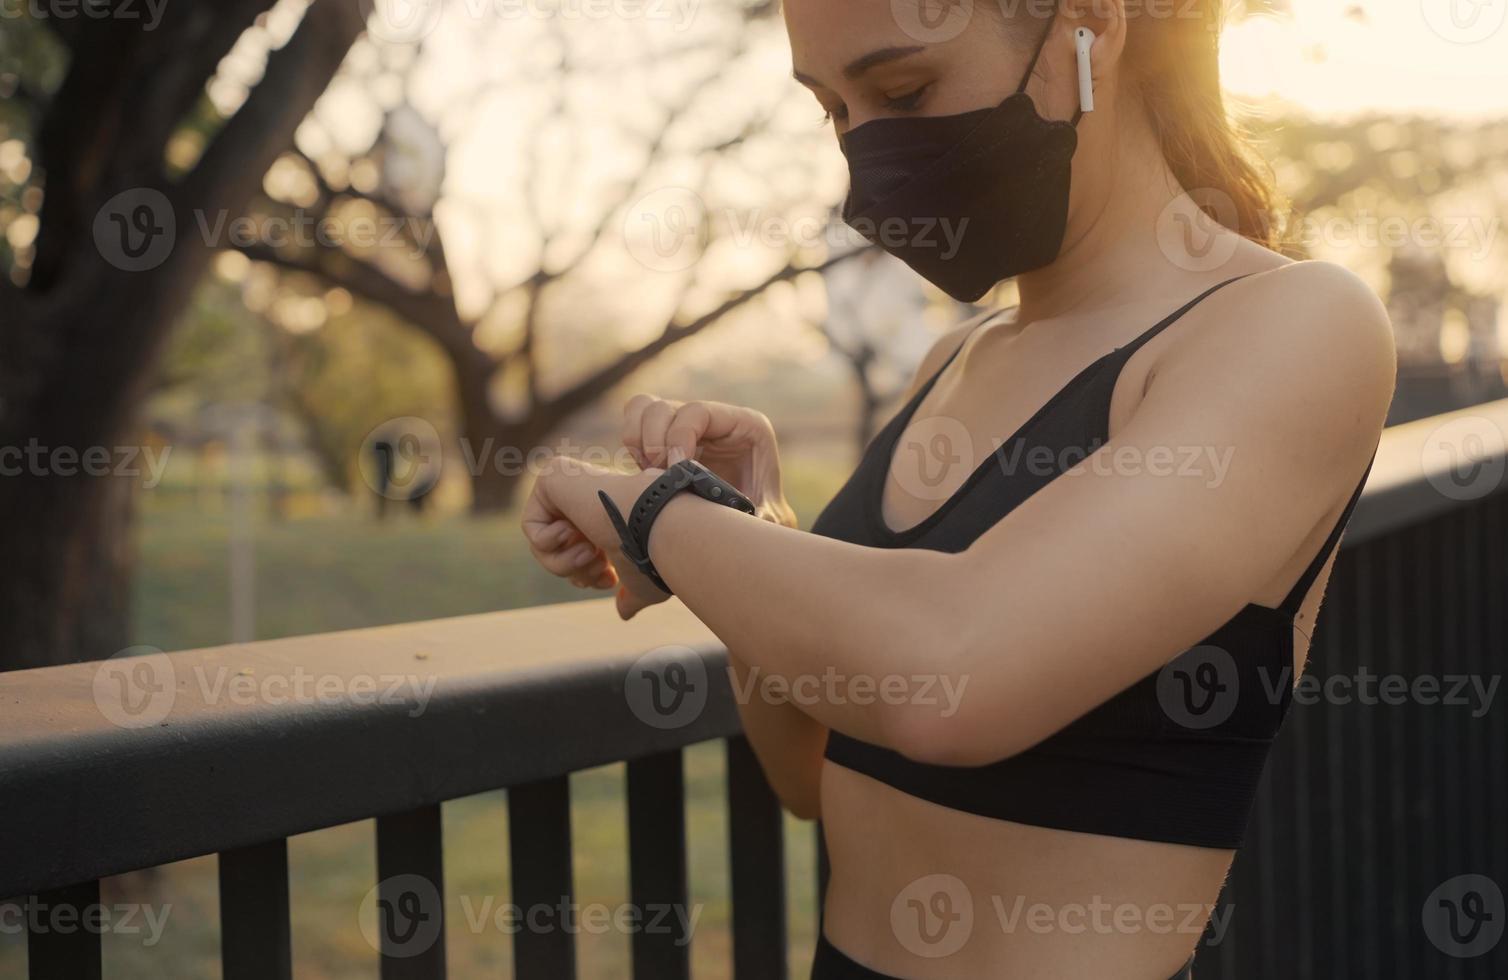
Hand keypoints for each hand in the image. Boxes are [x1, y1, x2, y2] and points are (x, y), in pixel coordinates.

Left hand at [519, 456, 670, 619]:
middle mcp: (590, 500)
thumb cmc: (655, 553)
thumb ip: (630, 594)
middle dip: (576, 569)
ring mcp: (571, 486)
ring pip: (544, 544)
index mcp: (611, 518)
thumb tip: (624, 613)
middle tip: (598, 566)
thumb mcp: (641, 580)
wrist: (656, 525)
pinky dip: (549, 541)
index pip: (582, 553)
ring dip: (565, 560)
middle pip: (560, 551)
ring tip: (588, 550)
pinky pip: (532, 525)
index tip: (609, 581)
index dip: (589, 575)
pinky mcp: (553, 477)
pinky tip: (572, 530)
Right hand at [621, 395, 797, 528]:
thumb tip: (754, 517)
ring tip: (651, 476)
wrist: (749, 523)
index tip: (675, 471)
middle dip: (654, 444)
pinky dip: (632, 448)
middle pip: (663, 407)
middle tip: (660, 478)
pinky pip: (634, 423)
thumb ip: (766, 517)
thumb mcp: (772, 517)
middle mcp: (713, 418)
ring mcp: (687, 424)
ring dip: (638, 444)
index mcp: (745, 424)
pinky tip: (646, 476)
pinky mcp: (665, 436)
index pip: (698, 411)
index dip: (679, 437)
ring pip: (643, 409)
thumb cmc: (763, 516)